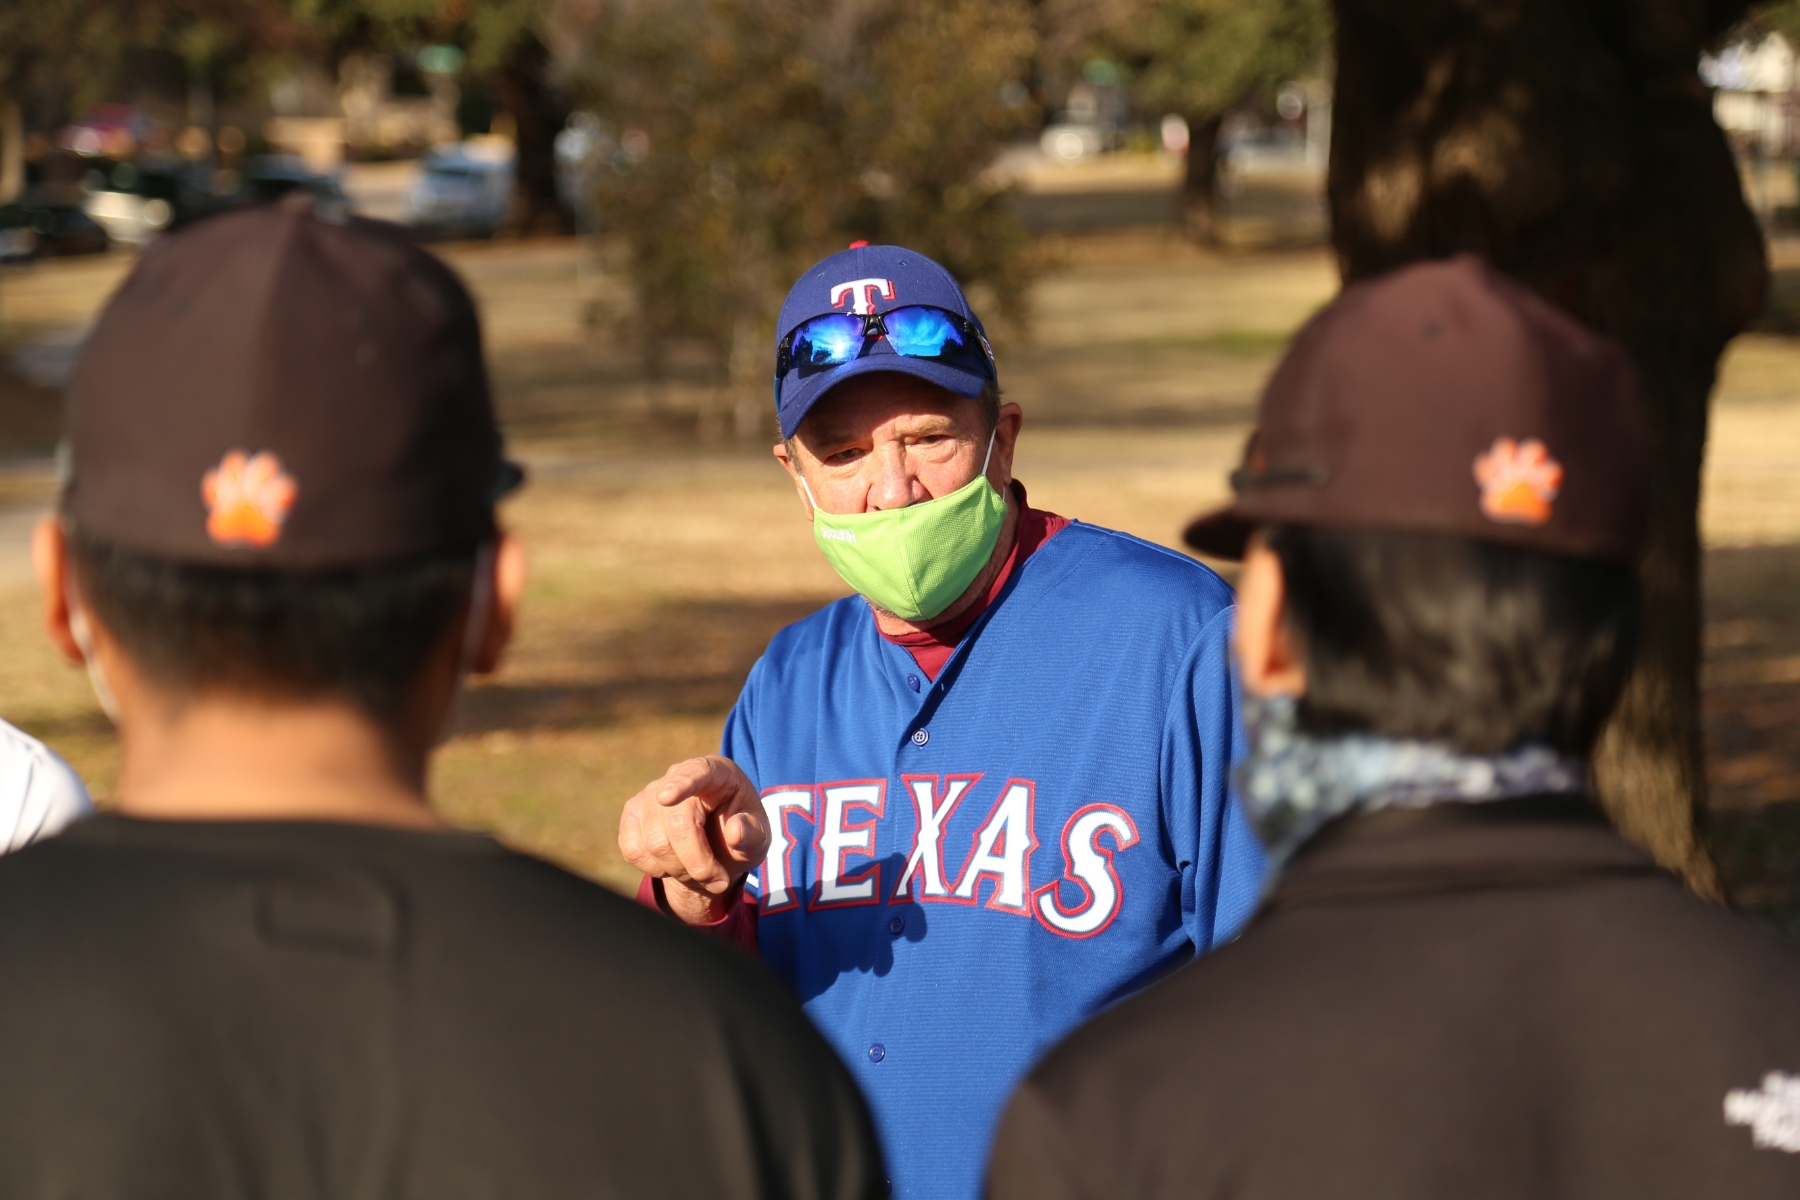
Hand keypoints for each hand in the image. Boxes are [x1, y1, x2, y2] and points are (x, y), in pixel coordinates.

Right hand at [618, 755, 769, 923]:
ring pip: (654, 843)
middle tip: (719, 881)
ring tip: (700, 871)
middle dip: (698, 862)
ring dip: (681, 870)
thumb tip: (735, 831)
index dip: (681, 784)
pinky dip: (656, 869)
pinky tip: (674, 864)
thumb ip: (753, 834)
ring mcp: (649, 795)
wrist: (716, 849)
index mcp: (716, 772)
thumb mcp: (759, 838)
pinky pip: (634, 850)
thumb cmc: (740, 835)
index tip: (666, 798)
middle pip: (676, 824)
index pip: (697, 772)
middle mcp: (677, 775)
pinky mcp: (631, 816)